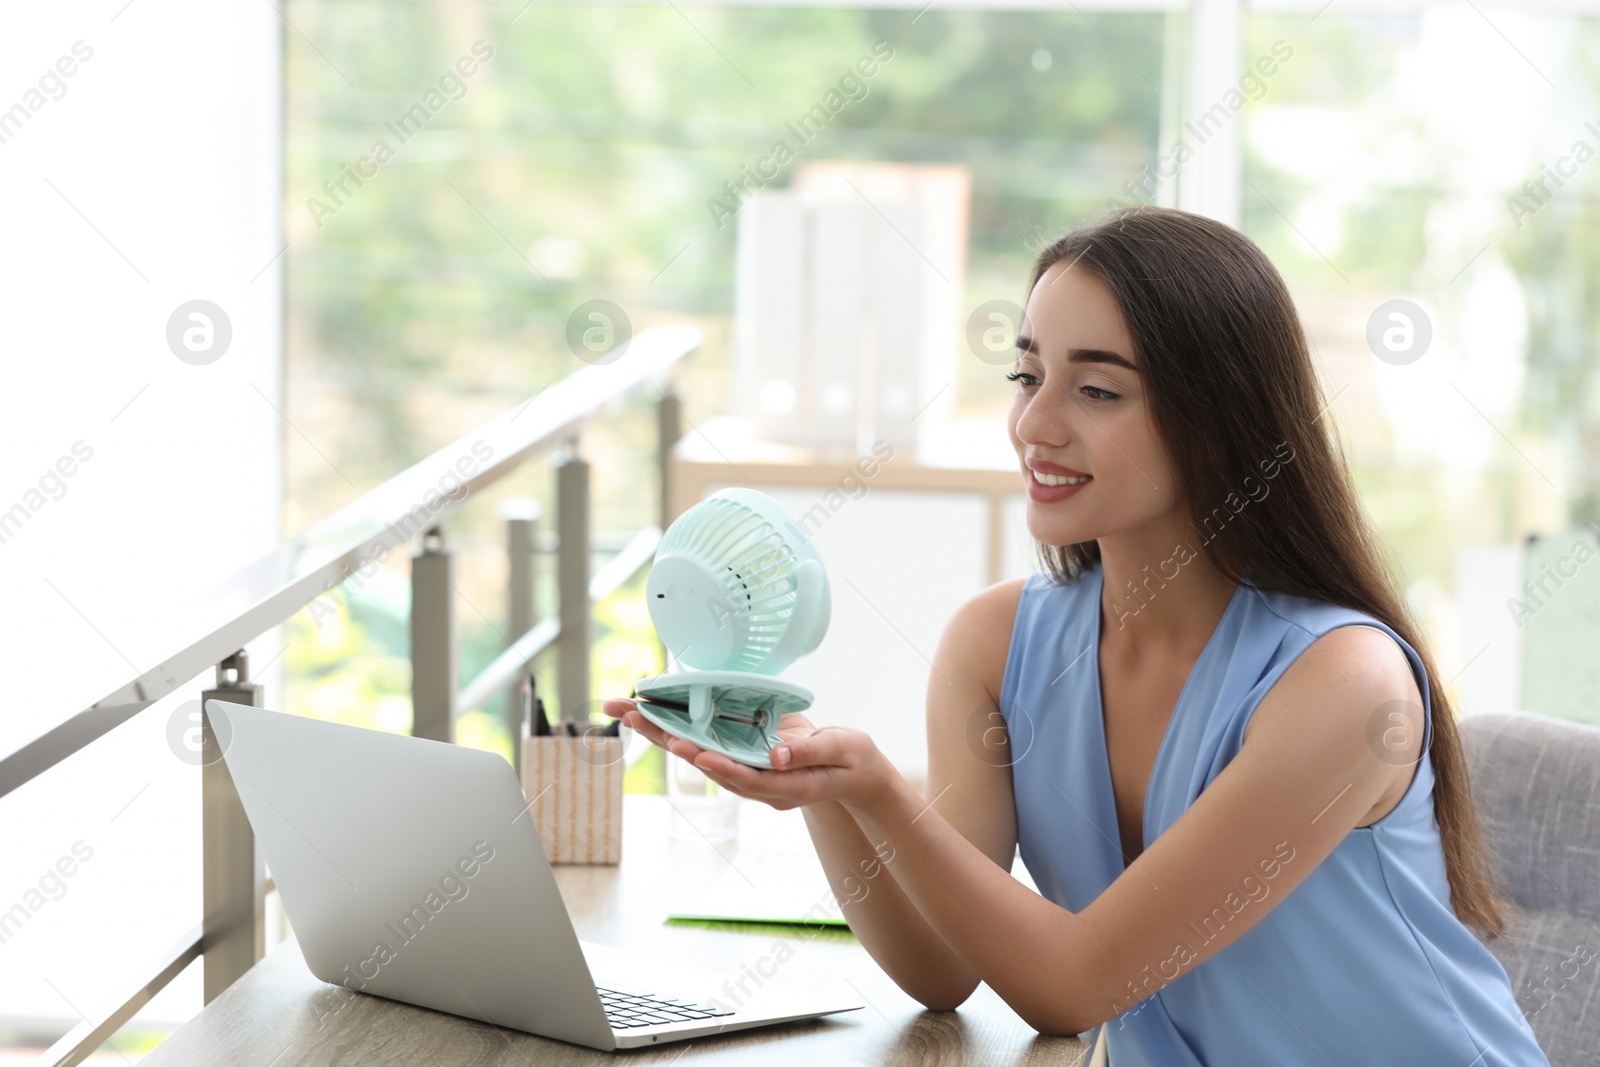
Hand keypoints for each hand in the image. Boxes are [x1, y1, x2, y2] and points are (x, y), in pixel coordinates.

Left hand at [603, 697, 897, 812]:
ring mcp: (750, 774)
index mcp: (787, 787)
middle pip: (708, 766)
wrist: (853, 772)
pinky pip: (708, 745)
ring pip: (701, 755)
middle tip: (634, 717)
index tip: (696, 753)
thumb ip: (809, 753)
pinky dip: (682, 728)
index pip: (747, 780)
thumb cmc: (853, 760)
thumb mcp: (843, 750)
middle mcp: (760, 785)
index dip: (721, 767)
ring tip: (629, 710)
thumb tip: (775, 754)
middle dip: (669, 741)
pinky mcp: (745, 759)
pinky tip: (656, 713)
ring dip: (664, 733)